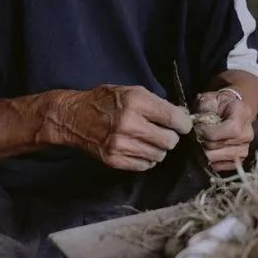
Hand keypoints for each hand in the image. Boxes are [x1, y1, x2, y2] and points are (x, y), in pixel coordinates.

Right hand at [48, 85, 192, 170]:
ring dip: (158, 148)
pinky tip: (140, 149)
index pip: (173, 118)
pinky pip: (145, 165)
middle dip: (171, 137)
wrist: (74, 117)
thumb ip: (156, 103)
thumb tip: (181, 116)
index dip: (183, 123)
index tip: (182, 125)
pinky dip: (147, 159)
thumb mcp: (131, 91)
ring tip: (149, 140)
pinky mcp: (114, 160)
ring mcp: (121, 144)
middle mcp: (129, 124)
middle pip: (170, 141)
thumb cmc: (105, 101)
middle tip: (164, 132)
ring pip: (159, 155)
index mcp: (136, 102)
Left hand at [193, 88, 254, 171]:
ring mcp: (245, 147)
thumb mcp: (209, 98)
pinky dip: (212, 161)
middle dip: (204, 142)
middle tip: (194, 137)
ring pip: (222, 157)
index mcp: (243, 113)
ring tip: (199, 144)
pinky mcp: (240, 159)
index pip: (231, 129)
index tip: (197, 128)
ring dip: (206, 153)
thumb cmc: (217, 105)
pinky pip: (224, 166)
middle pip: (223, 145)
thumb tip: (198, 123)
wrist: (228, 111)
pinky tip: (206, 152)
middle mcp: (248, 133)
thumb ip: (204, 107)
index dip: (211, 132)